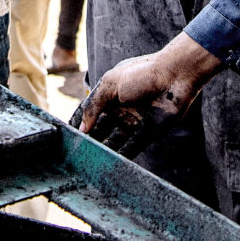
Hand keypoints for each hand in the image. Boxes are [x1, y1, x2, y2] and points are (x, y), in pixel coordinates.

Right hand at [71, 33, 222, 157]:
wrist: (175, 76)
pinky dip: (121, 158)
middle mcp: (119, 110)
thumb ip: (93, 105)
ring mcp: (133, 122)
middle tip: (74, 156)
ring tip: (88, 164)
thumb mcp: (110, 84)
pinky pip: (132, 149)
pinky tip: (109, 167)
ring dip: (102, 152)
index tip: (63, 138)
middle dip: (88, 141)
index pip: (87, 111)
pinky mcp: (147, 133)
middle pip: (99, 129)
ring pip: (113, 141)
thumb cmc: (142, 73)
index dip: (76, 123)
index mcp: (108, 95)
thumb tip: (82, 129)